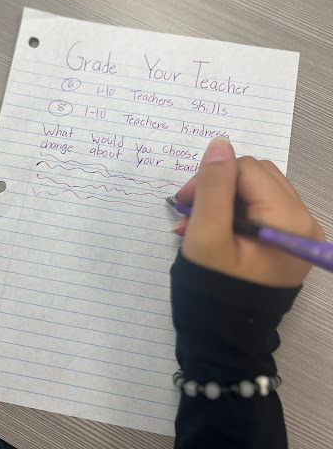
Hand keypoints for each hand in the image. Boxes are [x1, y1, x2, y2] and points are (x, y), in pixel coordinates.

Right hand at [173, 137, 324, 286]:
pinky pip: (257, 209)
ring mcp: (295, 233)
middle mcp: (303, 223)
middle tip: (187, 210)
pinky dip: (230, 213)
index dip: (213, 177)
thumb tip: (220, 143)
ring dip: (221, 199)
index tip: (182, 200)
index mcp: (290, 222)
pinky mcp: (284, 239)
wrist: (223, 342)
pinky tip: (207, 229)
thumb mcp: (207, 238)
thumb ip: (213, 188)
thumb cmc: (214, 293)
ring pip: (255, 190)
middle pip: (255, 176)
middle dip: (217, 187)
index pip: (249, 170)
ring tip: (192, 223)